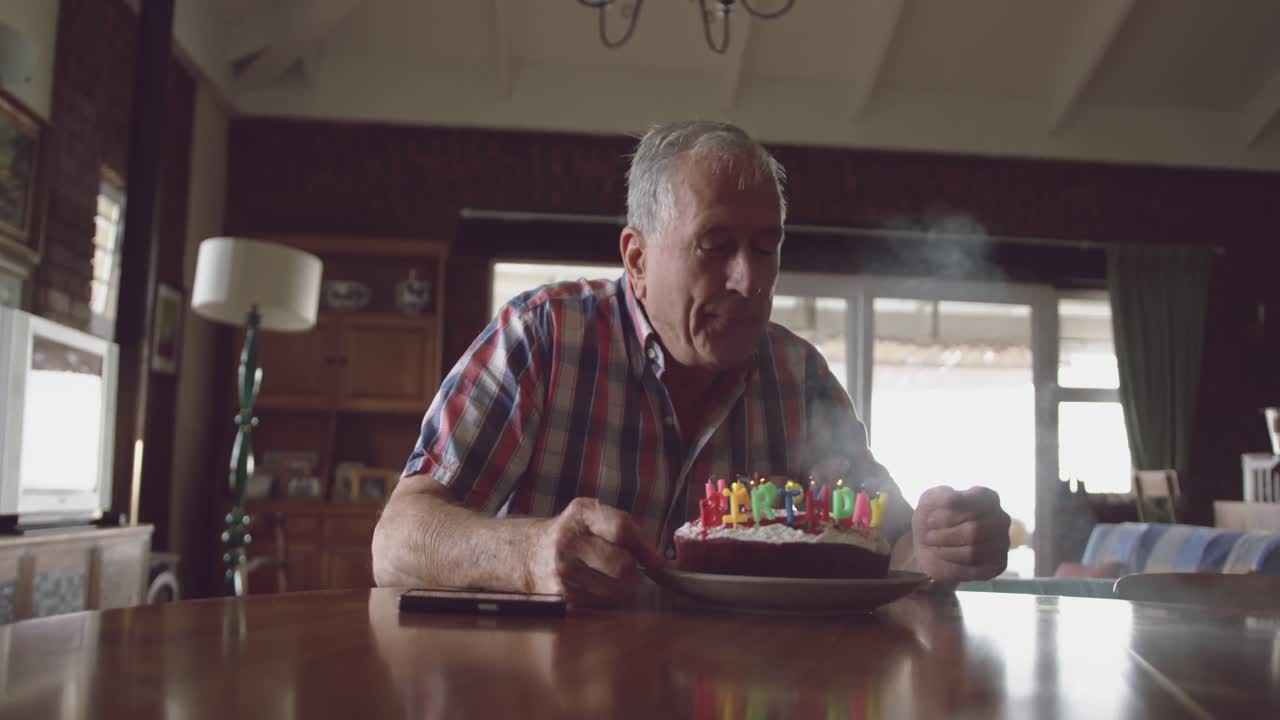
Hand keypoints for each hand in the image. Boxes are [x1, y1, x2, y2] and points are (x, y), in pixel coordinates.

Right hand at [527, 497, 664, 603]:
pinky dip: (606, 598)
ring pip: (615, 589)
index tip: (656, 561)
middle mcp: (569, 540)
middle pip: (621, 564)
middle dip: (635, 572)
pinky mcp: (562, 595)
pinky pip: (601, 602)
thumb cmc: (574, 534)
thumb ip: (629, 531)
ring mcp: (564, 570)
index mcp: (582, 514)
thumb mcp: (595, 519)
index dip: (645, 547)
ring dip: (622, 587)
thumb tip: (658, 561)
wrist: (529, 554)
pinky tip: (597, 586)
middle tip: (633, 571)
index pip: (622, 529)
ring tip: (612, 578)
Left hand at [912, 486, 1010, 581]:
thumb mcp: (930, 500)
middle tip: (929, 536)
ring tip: (935, 546)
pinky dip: (953, 564)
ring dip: (947, 550)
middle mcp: (1001, 519)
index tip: (930, 520)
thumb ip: (941, 495)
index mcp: (988, 498)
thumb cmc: (934, 519)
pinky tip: (944, 557)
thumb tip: (954, 498)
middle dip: (945, 535)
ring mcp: (1002, 543)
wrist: (929, 546)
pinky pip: (975, 570)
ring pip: (973, 552)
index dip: (947, 514)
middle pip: (974, 531)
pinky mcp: (998, 565)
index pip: (972, 505)